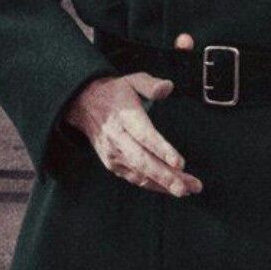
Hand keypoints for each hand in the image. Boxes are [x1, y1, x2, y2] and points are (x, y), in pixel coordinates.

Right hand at [65, 73, 202, 197]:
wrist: (84, 105)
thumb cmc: (115, 94)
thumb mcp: (132, 80)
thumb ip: (150, 84)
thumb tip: (167, 87)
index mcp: (124, 116)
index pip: (144, 135)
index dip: (162, 150)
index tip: (179, 163)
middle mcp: (117, 138)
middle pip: (142, 160)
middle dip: (165, 176)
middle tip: (186, 187)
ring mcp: (113, 153)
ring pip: (140, 173)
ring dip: (163, 184)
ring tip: (186, 189)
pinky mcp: (112, 164)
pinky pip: (134, 178)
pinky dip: (152, 185)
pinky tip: (169, 188)